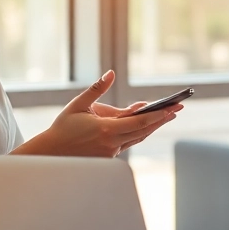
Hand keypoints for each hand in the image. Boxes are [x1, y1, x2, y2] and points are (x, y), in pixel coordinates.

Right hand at [15, 71, 179, 156]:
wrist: (51, 153)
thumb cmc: (63, 127)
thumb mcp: (78, 104)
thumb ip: (97, 88)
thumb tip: (111, 73)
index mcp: (106, 130)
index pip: (140, 122)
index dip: (158, 116)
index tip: (172, 109)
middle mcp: (112, 143)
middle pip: (144, 130)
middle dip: (162, 119)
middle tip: (178, 109)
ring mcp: (111, 152)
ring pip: (138, 138)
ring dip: (153, 126)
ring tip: (168, 115)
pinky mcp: (109, 156)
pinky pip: (129, 142)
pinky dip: (139, 132)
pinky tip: (148, 124)